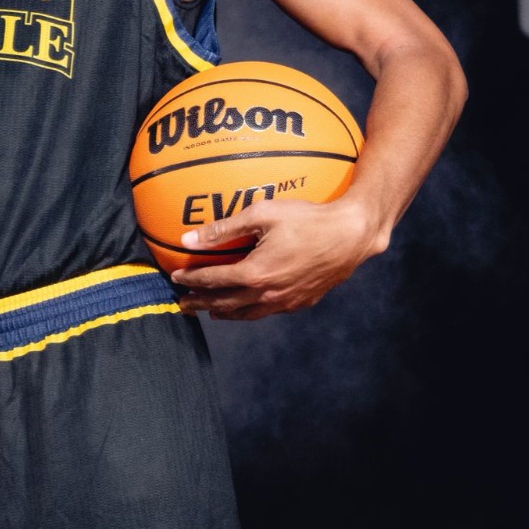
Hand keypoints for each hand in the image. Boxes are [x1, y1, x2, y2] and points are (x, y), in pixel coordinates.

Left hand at [170, 196, 384, 320]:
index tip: (175, 277)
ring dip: (225, 313)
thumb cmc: (308, 218)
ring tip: (212, 312)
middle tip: (183, 303)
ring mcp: (286, 301)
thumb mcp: (262, 214)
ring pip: (248, 314)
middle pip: (225, 304)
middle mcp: (268, 293)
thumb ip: (223, 228)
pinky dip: (252, 311)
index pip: (213, 280)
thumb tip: (188, 238)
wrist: (352, 235)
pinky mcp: (303, 302)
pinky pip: (270, 311)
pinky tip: (250, 305)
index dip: (191, 279)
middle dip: (200, 303)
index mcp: (254, 273)